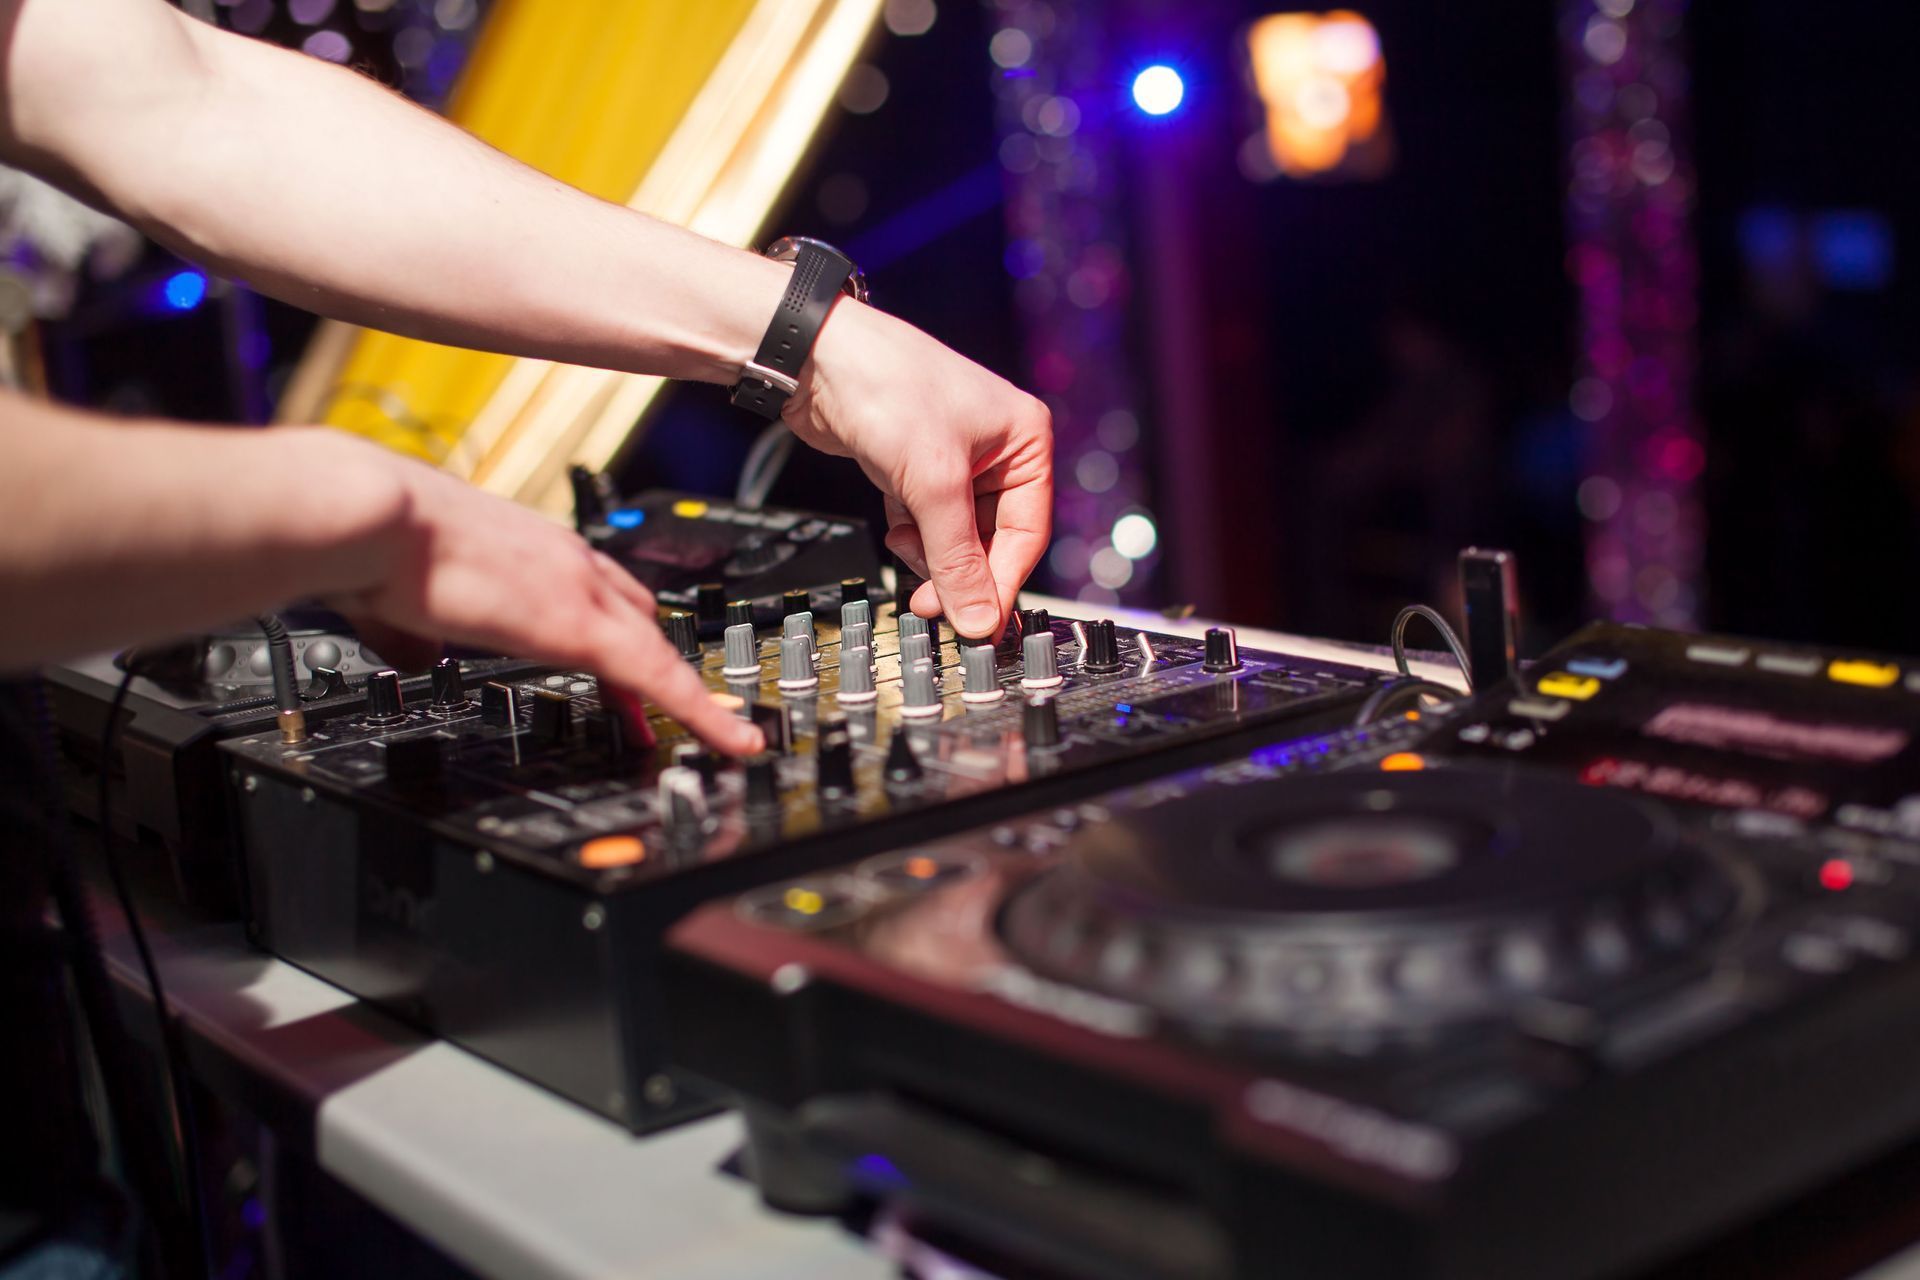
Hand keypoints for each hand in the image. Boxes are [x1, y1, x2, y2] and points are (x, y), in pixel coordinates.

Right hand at [320, 439, 762, 755]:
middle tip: (668, 710)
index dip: (619, 632)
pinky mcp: (581, 624)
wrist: (372, 515)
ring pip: (657, 647)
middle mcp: (565, 557)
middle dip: (656, 664)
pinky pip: (660, 678)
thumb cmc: (373, 544)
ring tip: (721, 736)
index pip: (596, 590)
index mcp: (528, 546)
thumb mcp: (398, 593)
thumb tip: (412, 653)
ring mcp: (580, 587)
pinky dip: (698, 712)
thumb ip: (417, 628)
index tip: (629, 670)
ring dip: (686, 693)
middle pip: (638, 615)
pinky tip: (727, 739)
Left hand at [782, 301, 1051, 637]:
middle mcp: (997, 449)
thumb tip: (978, 619)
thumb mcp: (932, 484)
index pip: (1027, 532)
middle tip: (932, 603)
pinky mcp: (917, 467)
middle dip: (958, 569)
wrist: (815, 357)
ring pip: (956, 535)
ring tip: (904, 544)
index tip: (978, 623)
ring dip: (930, 552)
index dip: (1001, 581)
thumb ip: (957, 558)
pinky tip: (895, 526)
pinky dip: (911, 533)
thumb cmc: (887, 387)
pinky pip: (927, 521)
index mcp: (1025, 439)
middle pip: (991, 539)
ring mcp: (956, 459)